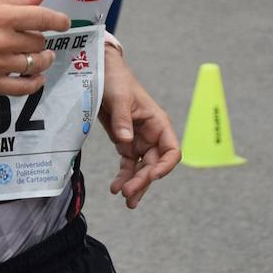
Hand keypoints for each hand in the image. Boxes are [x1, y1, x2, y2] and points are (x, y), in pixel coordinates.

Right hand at [0, 0, 70, 96]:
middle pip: (39, 42)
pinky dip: (35, 84)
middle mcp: (1, 41)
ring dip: (43, 61)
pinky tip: (37, 78)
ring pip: (35, 64)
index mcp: (1, 17)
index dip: (59, 21)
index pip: (41, 18)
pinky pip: (23, 88)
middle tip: (35, 40)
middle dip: (41, 41)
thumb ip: (16, 0)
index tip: (64, 23)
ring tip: (42, 57)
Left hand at [100, 47, 179, 207]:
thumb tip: (126, 141)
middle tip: (129, 194)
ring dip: (135, 184)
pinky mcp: (125, 143)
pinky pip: (128, 165)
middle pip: (155, 165)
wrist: (101, 72)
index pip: (172, 151)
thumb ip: (123, 120)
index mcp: (158, 123)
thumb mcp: (119, 97)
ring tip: (125, 199)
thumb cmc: (115, 80)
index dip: (165, 167)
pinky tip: (116, 188)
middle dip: (144, 181)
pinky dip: (123, 177)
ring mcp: (139, 140)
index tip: (152, 176)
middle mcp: (152, 134)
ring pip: (142, 169)